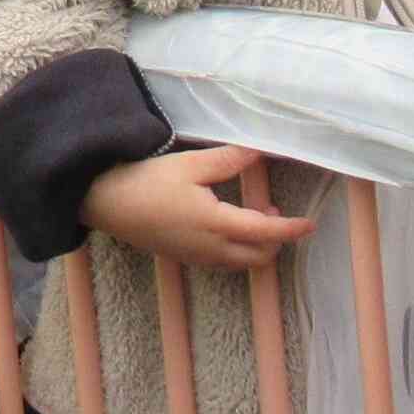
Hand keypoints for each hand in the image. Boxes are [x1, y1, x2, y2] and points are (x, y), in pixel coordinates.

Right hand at [83, 141, 317, 273]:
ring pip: (240, 263)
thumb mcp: (189, 164)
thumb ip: (228, 160)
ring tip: (256, 216)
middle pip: (257, 257)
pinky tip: (228, 225)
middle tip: (278, 213)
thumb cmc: (145, 181)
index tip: (310, 223)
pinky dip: (238, 249)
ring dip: (256, 246)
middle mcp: (209, 248)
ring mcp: (195, 256)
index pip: (265, 233)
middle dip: (276, 242)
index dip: (290, 229)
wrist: (102, 203)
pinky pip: (222, 261)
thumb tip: (260, 151)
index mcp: (215, 224)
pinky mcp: (182, 256)